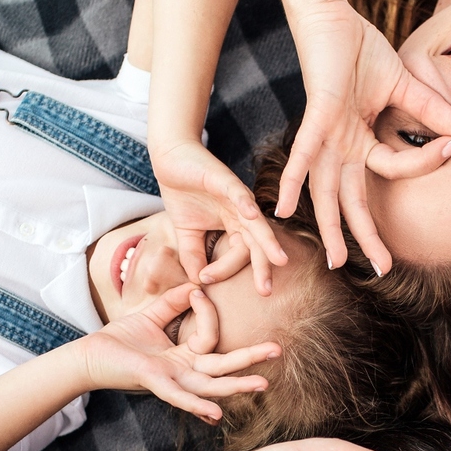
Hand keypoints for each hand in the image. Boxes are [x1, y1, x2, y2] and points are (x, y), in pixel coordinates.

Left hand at [77, 283, 278, 422]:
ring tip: (262, 385)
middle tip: (278, 350)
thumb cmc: (121, 340)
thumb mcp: (153, 316)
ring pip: (210, 385)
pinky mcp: (155, 384)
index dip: (208, 311)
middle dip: (251, 360)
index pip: (211, 336)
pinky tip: (214, 413)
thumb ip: (174, 302)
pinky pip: (179, 396)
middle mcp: (184, 371)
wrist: (91, 355)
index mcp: (186, 356)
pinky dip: (196, 405)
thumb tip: (195, 285)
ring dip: (236, 386)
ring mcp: (172, 380)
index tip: (198, 291)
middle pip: (224, 367)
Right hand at [150, 138, 286, 293]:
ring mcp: (237, 197)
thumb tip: (197, 281)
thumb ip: (193, 255)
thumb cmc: (183, 193)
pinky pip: (238, 193)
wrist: (171, 159)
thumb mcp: (187, 232)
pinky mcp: (225, 179)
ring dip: (267, 241)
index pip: (238, 255)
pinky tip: (252, 216)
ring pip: (256, 222)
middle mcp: (242, 213)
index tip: (205, 279)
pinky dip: (245, 204)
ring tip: (279, 260)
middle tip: (267, 291)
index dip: (222, 270)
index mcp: (235, 227)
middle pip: (257, 244)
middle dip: (264, 267)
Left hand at [279, 0, 450, 274]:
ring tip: (336, 260)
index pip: (396, 167)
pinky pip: (302, 155)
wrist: (333, 19)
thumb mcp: (403, 85)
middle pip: (353, 200)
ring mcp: (326, 137)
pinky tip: (283, 208)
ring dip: (331, 226)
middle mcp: (341, 148)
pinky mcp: (315, 119)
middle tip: (382, 269)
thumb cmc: (360, 50)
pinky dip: (293, 180)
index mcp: (361, 142)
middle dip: (365, 237)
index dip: (426, 162)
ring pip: (327, 191)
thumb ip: (429, 110)